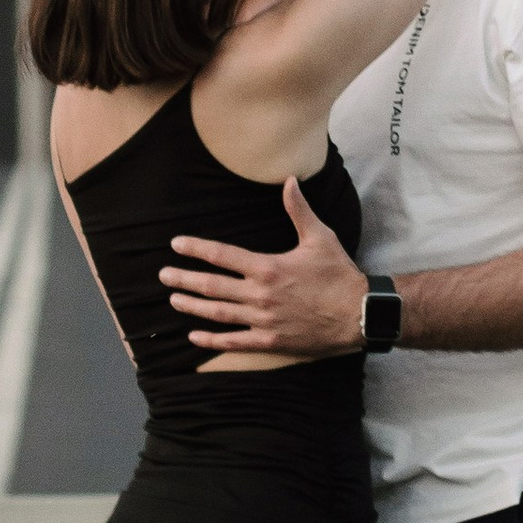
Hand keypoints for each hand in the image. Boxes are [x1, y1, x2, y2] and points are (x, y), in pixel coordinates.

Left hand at [163, 177, 370, 366]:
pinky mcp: (270, 341)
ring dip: (192, 307)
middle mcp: (259, 295)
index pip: (222, 255)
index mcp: (267, 267)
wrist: (358, 315)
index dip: (196, 249)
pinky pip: (235, 342)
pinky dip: (212, 340)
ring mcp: (262, 320)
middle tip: (164, 275)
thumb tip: (289, 180)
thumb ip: (298, 210)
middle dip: (185, 279)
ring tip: (173, 300)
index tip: (176, 244)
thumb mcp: (320, 238)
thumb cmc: (339, 275)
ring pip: (218, 313)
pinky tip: (195, 336)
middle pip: (212, 286)